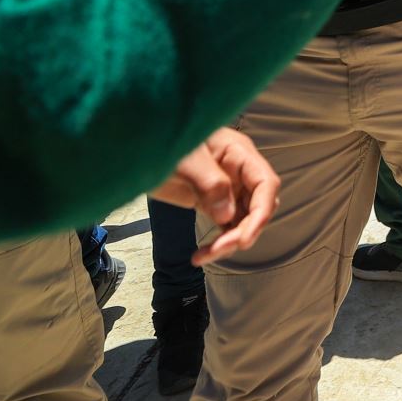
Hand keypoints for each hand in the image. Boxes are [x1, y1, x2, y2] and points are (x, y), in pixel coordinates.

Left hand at [150, 128, 279, 265]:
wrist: (136, 148)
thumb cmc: (161, 142)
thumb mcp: (185, 161)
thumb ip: (209, 183)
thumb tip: (227, 215)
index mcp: (238, 154)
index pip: (265, 184)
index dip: (262, 212)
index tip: (245, 238)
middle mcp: (238, 172)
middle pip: (257, 207)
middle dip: (242, 231)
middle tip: (217, 249)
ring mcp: (227, 188)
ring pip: (242, 221)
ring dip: (228, 242)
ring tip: (201, 257)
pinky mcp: (212, 202)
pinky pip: (225, 227)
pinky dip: (217, 243)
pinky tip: (199, 255)